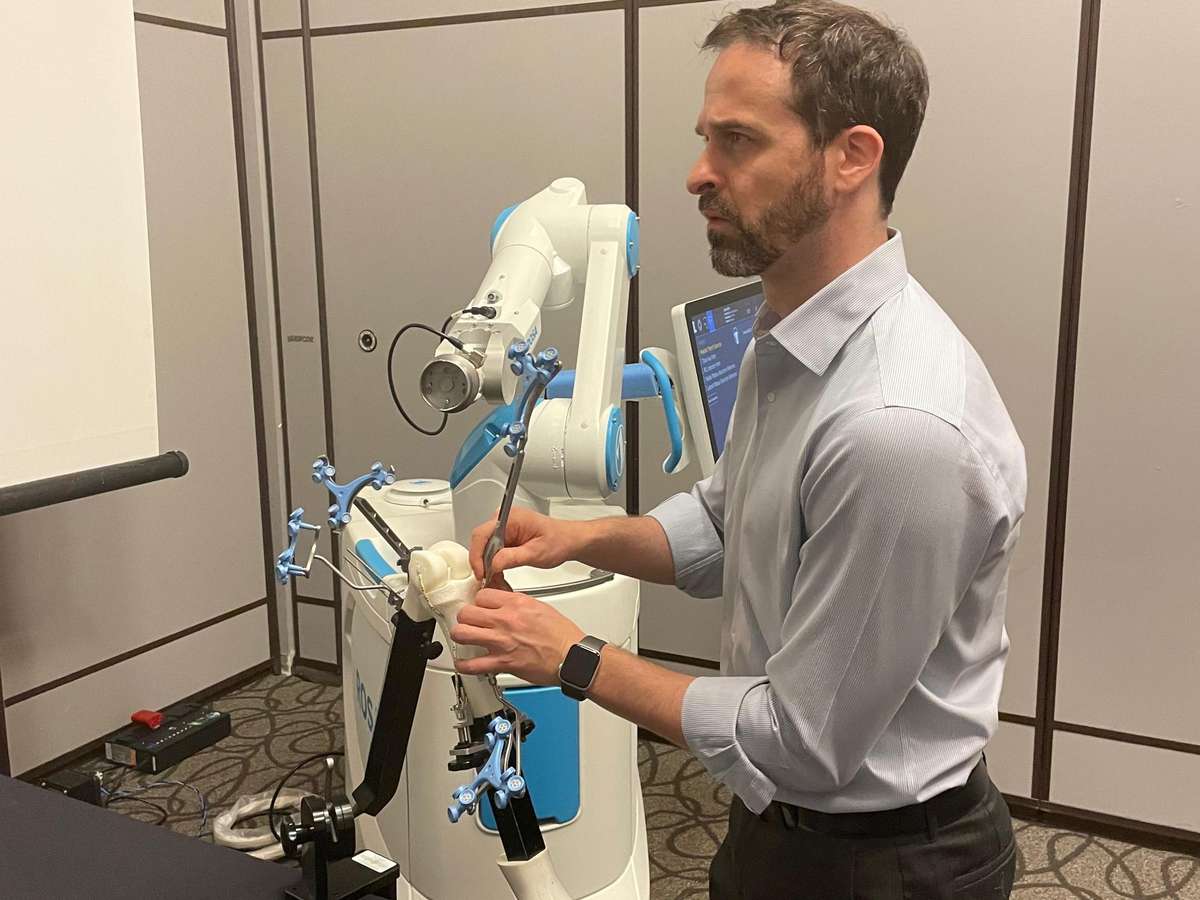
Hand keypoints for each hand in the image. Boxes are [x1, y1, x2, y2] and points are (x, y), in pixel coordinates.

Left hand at [450, 588, 584, 684]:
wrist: (572, 656)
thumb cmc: (561, 634)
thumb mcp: (539, 606)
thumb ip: (517, 603)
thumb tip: (503, 601)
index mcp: (516, 604)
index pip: (482, 595)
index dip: (479, 601)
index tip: (480, 606)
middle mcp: (506, 620)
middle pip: (467, 612)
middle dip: (466, 617)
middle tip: (470, 621)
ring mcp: (502, 642)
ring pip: (462, 633)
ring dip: (460, 635)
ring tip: (464, 637)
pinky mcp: (502, 663)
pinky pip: (472, 664)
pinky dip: (463, 664)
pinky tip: (463, 662)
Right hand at [469, 507, 580, 580]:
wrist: (569, 541)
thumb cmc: (559, 540)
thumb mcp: (536, 553)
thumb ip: (513, 557)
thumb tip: (493, 564)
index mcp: (511, 517)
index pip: (482, 534)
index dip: (477, 555)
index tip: (481, 573)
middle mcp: (504, 520)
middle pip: (481, 543)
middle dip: (483, 565)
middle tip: (489, 581)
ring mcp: (503, 529)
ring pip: (484, 550)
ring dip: (488, 567)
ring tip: (497, 582)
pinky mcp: (504, 538)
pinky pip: (491, 552)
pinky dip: (494, 566)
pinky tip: (500, 576)